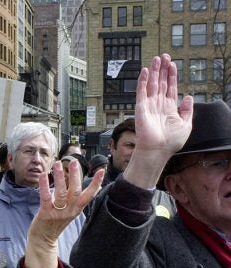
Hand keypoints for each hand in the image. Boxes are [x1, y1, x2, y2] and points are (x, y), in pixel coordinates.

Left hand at [24, 160, 103, 267]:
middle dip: (76, 175)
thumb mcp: (72, 211)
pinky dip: (44, 186)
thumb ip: (79, 199)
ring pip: (61, 193)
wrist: (43, 240)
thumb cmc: (56, 222)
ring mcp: (58, 213)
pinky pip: (46, 198)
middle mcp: (70, 210)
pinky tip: (43, 175)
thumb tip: (94, 187)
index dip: (96, 183)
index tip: (101, 170)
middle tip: (74, 161)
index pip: (90, 195)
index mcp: (77, 209)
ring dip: (60, 177)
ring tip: (58, 164)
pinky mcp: (46, 214)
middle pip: (76, 191)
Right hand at [126, 54, 193, 187]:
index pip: (170, 87)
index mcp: (169, 107)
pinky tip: (145, 71)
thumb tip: (189, 96)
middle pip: (160, 82)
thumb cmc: (171, 141)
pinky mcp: (141, 107)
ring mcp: (149, 105)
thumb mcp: (186, 124)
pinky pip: (141, 92)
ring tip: (156, 59)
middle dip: (162, 69)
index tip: (172, 64)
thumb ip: (187, 110)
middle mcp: (158, 104)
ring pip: (151, 84)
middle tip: (164, 56)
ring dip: (154, 71)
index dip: (171, 76)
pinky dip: (142, 81)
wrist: (158, 150)